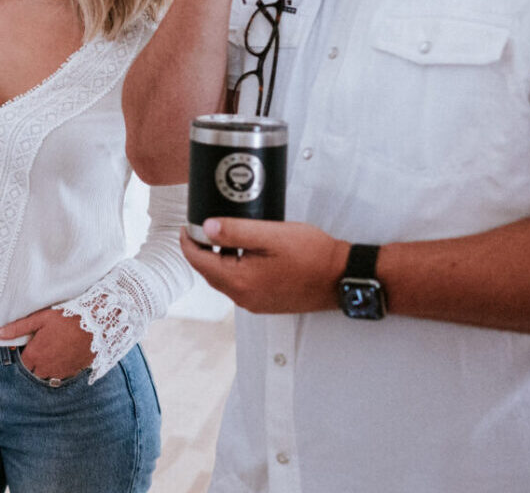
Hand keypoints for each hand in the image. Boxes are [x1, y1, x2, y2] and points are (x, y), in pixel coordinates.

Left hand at [0, 307, 93, 381]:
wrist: (95, 324)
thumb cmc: (65, 319)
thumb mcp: (39, 319)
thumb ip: (17, 329)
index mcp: (34, 355)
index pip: (21, 364)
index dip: (24, 354)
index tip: (29, 345)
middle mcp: (45, 368)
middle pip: (33, 372)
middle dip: (34, 362)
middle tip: (42, 346)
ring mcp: (60, 372)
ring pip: (47, 375)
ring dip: (47, 367)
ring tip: (53, 350)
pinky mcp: (73, 372)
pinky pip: (62, 376)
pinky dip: (60, 368)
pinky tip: (64, 355)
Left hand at [180, 218, 350, 313]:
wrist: (342, 277)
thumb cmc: (314, 256)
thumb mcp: (272, 234)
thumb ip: (236, 231)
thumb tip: (207, 227)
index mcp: (240, 281)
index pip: (198, 262)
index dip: (188, 241)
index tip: (187, 226)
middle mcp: (243, 298)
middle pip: (208, 272)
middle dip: (202, 250)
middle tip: (203, 228)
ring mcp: (255, 303)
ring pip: (224, 279)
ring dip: (219, 260)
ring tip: (224, 236)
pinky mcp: (266, 303)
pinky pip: (240, 285)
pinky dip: (235, 269)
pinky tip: (245, 253)